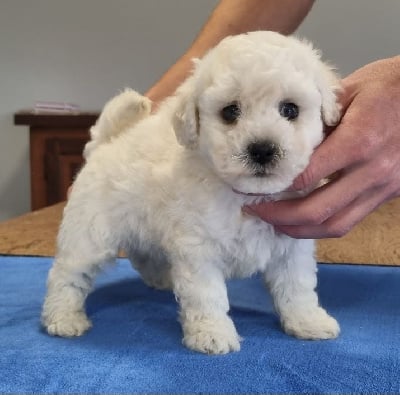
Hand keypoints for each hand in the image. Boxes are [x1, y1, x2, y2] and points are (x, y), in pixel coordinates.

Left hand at [244, 56, 399, 238]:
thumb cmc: (390, 86)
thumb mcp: (350, 91)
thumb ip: (318, 120)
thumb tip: (286, 144)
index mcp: (359, 141)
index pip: (307, 176)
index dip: (275, 186)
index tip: (253, 187)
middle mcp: (372, 172)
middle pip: (317, 210)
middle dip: (279, 217)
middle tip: (254, 211)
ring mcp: (383, 188)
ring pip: (335, 225)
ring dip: (299, 230)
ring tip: (274, 223)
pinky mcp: (387, 195)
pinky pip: (350, 221)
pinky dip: (322, 226)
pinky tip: (302, 220)